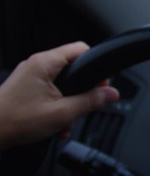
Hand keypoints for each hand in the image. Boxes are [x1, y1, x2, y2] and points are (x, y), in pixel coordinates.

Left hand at [0, 42, 118, 149]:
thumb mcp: (61, 113)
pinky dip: (57, 107)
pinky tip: (55, 125)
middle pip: (74, 69)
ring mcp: (29, 77)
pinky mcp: (25, 88)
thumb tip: (111, 94)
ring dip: (69, 104)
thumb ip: (90, 102)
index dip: (96, 67)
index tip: (101, 85)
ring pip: (63, 84)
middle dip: (82, 92)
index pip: (81, 50)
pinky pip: (50, 92)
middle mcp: (36, 65)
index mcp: (45, 63)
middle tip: (84, 107)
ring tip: (65, 122)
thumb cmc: (13, 121)